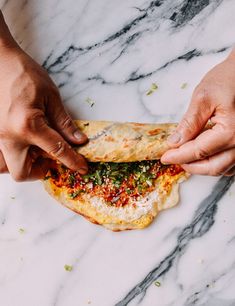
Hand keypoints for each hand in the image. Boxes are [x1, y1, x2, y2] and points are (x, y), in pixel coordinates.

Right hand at [0, 15, 87, 180]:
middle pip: (22, 173)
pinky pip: (6, 154)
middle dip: (40, 171)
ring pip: (10, 167)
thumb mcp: (51, 97)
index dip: (73, 161)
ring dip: (27, 164)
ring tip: (40, 149)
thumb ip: (64, 123)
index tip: (82, 167)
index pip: (56, 152)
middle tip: (53, 158)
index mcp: (27, 126)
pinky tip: (29, 142)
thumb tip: (78, 141)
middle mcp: (9, 136)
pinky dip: (20, 154)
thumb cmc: (25, 74)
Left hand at [161, 50, 234, 175]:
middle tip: (174, 158)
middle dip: (190, 165)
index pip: (198, 152)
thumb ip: (189, 123)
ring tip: (186, 156)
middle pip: (212, 167)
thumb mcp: (203, 98)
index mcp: (231, 132)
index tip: (165, 157)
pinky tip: (203, 155)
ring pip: (223, 168)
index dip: (179, 156)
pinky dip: (215, 163)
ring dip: (203, 166)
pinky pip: (231, 163)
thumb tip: (175, 142)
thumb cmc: (228, 79)